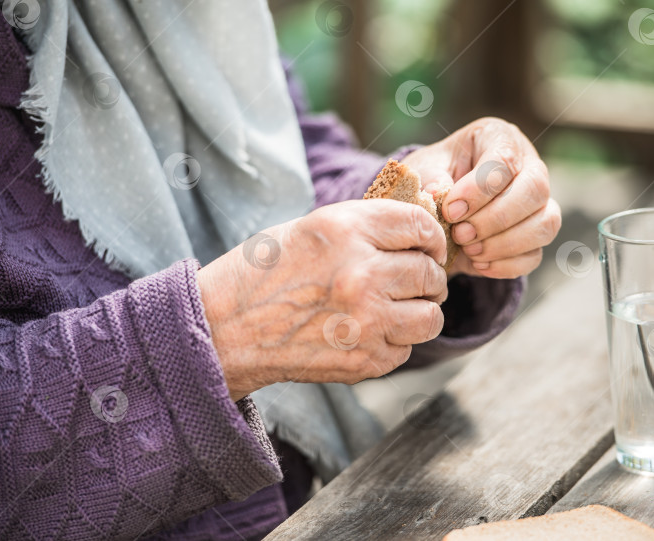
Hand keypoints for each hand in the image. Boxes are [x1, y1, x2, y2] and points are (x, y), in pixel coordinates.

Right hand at [197, 200, 448, 400]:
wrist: (223, 330)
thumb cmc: (262, 274)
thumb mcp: (311, 228)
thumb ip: (365, 227)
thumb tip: (418, 233)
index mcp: (345, 231)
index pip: (420, 225)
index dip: (431, 236)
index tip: (428, 246)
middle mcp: (361, 274)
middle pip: (429, 272)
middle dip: (427, 276)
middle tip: (414, 281)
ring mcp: (366, 321)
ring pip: (430, 316)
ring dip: (420, 311)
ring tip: (400, 309)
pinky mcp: (365, 360)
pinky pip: (406, 349)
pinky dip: (394, 342)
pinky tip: (368, 333)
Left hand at [401, 117, 560, 278]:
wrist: (439, 206)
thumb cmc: (434, 177)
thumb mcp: (425, 169)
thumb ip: (430, 178)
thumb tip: (438, 192)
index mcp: (500, 138)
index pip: (504, 160)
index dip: (478, 190)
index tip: (449, 211)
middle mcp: (529, 166)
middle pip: (535, 190)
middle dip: (495, 219)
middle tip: (460, 234)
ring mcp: (539, 202)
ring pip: (545, 224)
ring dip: (504, 244)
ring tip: (469, 250)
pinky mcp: (535, 235)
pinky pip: (535, 254)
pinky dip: (506, 265)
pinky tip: (478, 263)